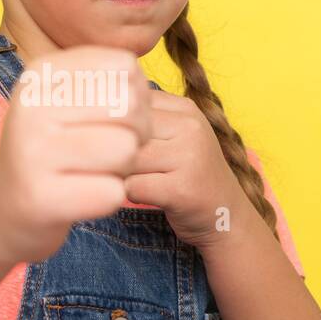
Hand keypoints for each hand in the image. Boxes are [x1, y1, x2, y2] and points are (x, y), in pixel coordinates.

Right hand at [0, 45, 153, 263]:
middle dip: (137, 132)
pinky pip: (112, 192)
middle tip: (111, 150)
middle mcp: (31, 107)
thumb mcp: (64, 99)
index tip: (115, 115)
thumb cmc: (49, 149)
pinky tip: (83, 196)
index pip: (124, 66)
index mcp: (39, 74)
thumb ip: (106, 80)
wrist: (0, 207)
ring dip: (123, 167)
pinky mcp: (40, 197)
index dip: (138, 95)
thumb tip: (140, 81)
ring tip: (96, 171)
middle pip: (129, 106)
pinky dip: (108, 199)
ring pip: (126, 148)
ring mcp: (32, 153)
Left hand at [123, 89, 250, 251]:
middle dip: (113, 150)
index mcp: (185, 108)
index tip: (118, 140)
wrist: (227, 216)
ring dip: (120, 173)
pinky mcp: (181, 189)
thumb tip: (93, 105)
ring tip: (135, 179)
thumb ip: (145, 117)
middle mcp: (190, 127)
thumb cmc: (190, 173)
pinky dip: (130, 194)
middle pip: (124, 130)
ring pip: (126, 157)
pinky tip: (145, 195)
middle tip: (123, 165)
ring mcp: (188, 158)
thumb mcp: (176, 135)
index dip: (114, 124)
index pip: (129, 103)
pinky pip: (131, 186)